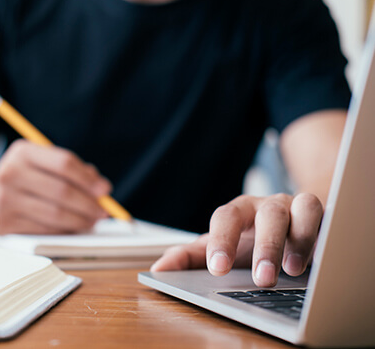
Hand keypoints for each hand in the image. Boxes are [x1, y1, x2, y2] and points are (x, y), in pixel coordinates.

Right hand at [0, 140, 110, 233]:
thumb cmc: (25, 179)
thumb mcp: (42, 165)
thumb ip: (72, 171)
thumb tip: (101, 188)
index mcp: (23, 151)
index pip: (64, 163)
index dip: (88, 179)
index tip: (105, 190)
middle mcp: (10, 172)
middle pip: (62, 191)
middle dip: (89, 203)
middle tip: (103, 211)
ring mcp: (4, 199)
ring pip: (55, 214)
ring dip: (81, 220)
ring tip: (93, 221)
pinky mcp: (3, 224)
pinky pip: (44, 230)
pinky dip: (65, 231)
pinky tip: (74, 228)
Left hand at [151, 193, 322, 286]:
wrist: (284, 226)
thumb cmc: (248, 240)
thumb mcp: (219, 249)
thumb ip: (189, 258)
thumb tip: (158, 269)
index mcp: (238, 211)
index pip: (226, 217)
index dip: (221, 240)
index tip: (217, 268)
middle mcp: (267, 205)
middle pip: (266, 214)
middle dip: (264, 246)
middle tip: (261, 278)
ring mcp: (295, 206)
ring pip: (301, 207)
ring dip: (298, 238)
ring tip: (292, 270)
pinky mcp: (321, 214)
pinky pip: (325, 215)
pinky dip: (322, 233)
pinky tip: (318, 257)